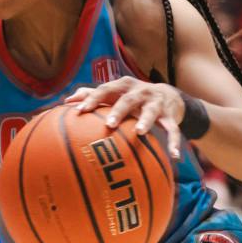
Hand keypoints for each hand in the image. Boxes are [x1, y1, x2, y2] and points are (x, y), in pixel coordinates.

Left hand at [67, 78, 182, 157]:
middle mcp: (140, 92)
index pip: (105, 90)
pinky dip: (174, 142)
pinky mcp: (170, 116)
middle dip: (118, 111)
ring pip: (151, 111)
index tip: (79, 111)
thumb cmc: (131, 97)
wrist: (168, 95)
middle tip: (109, 124)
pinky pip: (173, 129)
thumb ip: (92, 95)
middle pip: (128, 100)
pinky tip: (174, 156)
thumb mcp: (114, 93)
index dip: (92, 99)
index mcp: (123, 86)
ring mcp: (155, 103)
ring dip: (146, 121)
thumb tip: (66, 101)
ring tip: (141, 132)